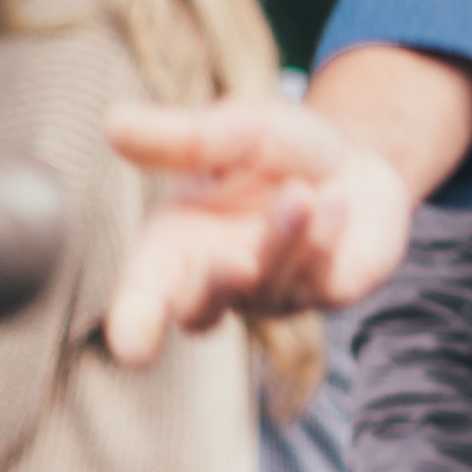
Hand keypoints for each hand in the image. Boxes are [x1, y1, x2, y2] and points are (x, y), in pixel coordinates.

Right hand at [104, 49, 471, 364]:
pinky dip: (326, 231)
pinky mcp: (325, 294)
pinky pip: (321, 278)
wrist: (358, 157)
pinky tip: (336, 197)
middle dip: (214, 289)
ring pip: (267, 287)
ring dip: (283, 239)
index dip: (135, 322)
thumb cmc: (279, 149)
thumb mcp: (235, 130)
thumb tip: (114, 122)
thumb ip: (181, 137)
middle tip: (234, 262)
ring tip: (301, 194)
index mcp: (177, 243)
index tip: (131, 349)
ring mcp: (273, 295)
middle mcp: (218, 281)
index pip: (145, 295)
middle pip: (199, 314)